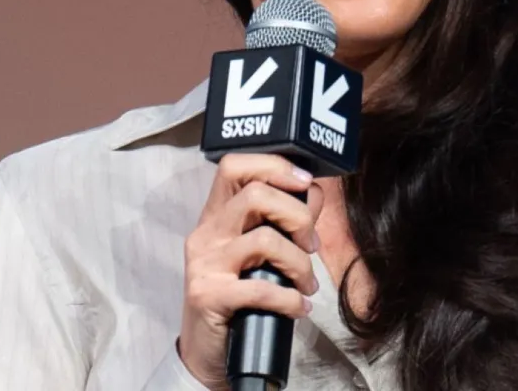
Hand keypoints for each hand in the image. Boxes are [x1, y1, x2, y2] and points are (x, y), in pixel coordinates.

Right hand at [178, 154, 323, 387]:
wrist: (206, 350)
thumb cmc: (237, 296)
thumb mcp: (257, 253)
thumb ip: (283, 219)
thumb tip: (313, 192)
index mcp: (216, 215)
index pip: (234, 166)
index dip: (274, 166)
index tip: (305, 183)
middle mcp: (206, 233)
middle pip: (255, 194)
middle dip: (298, 216)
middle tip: (311, 245)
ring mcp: (204, 263)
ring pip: (264, 239)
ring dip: (300, 264)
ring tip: (307, 284)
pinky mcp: (208, 295)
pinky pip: (261, 288)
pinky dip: (291, 299)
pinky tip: (299, 307)